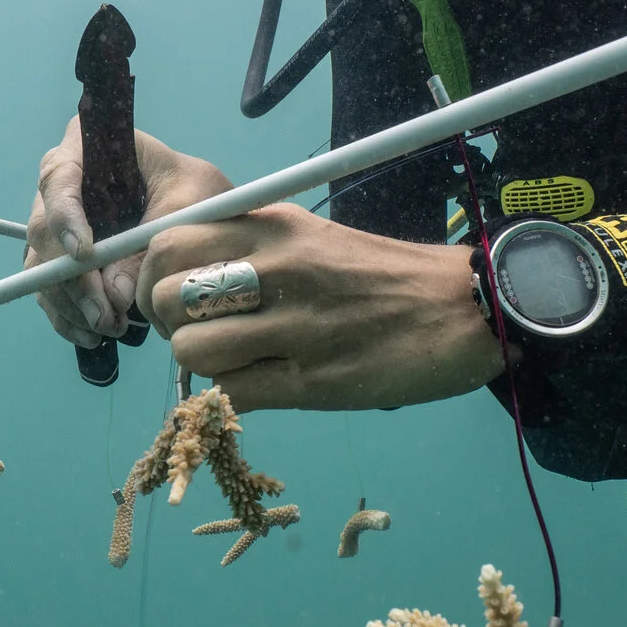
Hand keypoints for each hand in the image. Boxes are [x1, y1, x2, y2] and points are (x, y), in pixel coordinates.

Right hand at [26, 116, 233, 345]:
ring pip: (42, 266)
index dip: (64, 217)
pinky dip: (68, 316)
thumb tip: (114, 294)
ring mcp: (58, 224)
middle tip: (104, 312)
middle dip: (71, 277)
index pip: (58, 177)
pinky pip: (50, 289)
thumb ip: (152, 242)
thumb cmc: (197, 190)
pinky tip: (92, 334)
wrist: (203, 213)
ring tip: (109, 327)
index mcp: (87, 147)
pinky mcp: (61, 259)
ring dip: (70, 303)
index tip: (85, 255)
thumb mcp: (188, 205)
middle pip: (44, 230)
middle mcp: (62, 184)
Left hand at [140, 204, 507, 410]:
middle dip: (169, 324)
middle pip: (166, 295)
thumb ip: (251, 249)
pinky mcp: (312, 381)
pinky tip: (258, 388)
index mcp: (275, 227)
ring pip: (190, 350)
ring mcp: (294, 325)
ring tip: (233, 364)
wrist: (469, 309)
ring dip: (201, 366)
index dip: (158, 275)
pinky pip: (231, 394)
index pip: (169, 239)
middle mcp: (278, 268)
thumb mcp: (314, 238)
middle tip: (200, 334)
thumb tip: (185, 277)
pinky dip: (230, 400)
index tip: (180, 297)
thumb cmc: (387, 276)